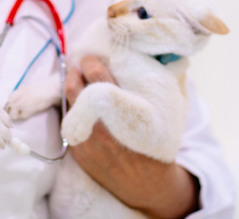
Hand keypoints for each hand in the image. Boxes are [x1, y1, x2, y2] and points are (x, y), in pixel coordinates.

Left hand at [64, 56, 199, 218]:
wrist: (148, 184)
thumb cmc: (160, 142)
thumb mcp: (169, 110)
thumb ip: (163, 82)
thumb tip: (163, 53)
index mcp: (124, 112)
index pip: (98, 77)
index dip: (90, 63)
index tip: (90, 58)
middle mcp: (102, 126)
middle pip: (76, 88)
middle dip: (75, 72)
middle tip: (79, 65)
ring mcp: (86, 140)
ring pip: (69, 105)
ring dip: (71, 89)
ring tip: (75, 79)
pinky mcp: (77, 151)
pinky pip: (69, 121)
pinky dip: (72, 109)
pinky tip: (78, 102)